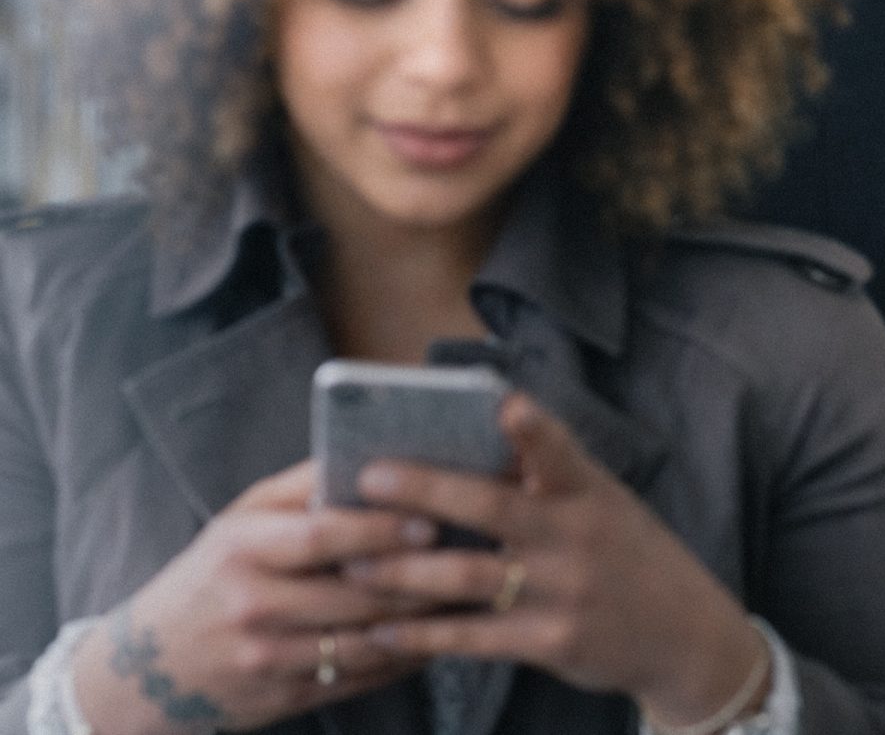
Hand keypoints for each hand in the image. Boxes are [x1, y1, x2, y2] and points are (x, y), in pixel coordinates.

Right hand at [71, 461, 437, 734]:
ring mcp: (269, 661)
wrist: (148, 669)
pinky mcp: (286, 698)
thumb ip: (303, 485)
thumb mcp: (242, 518)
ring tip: (467, 591)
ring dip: (423, 619)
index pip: (320, 536)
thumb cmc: (213, 572)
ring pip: (366, 641)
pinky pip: (360, 678)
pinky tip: (436, 633)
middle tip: (470, 554)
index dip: (380, 528)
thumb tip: (371, 452)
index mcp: (241, 549)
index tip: (432, 517)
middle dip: (419, 576)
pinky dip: (404, 657)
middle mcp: (253, 607)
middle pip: (354, 594)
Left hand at [346, 394, 768, 728]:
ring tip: (350, 563)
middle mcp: (575, 536)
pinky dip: (422, 634)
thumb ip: (548, 473)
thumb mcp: (603, 501)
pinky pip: (473, 638)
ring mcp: (562, 592)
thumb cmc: (625, 551)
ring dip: (403, 572)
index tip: (505, 404)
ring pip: (468, 578)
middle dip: (425, 491)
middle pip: (491, 508)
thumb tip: (476, 433)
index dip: (532, 429)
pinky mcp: (551, 643)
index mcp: (587, 491)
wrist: (683, 632)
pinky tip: (381, 630)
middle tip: (369, 478)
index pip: (558, 449)